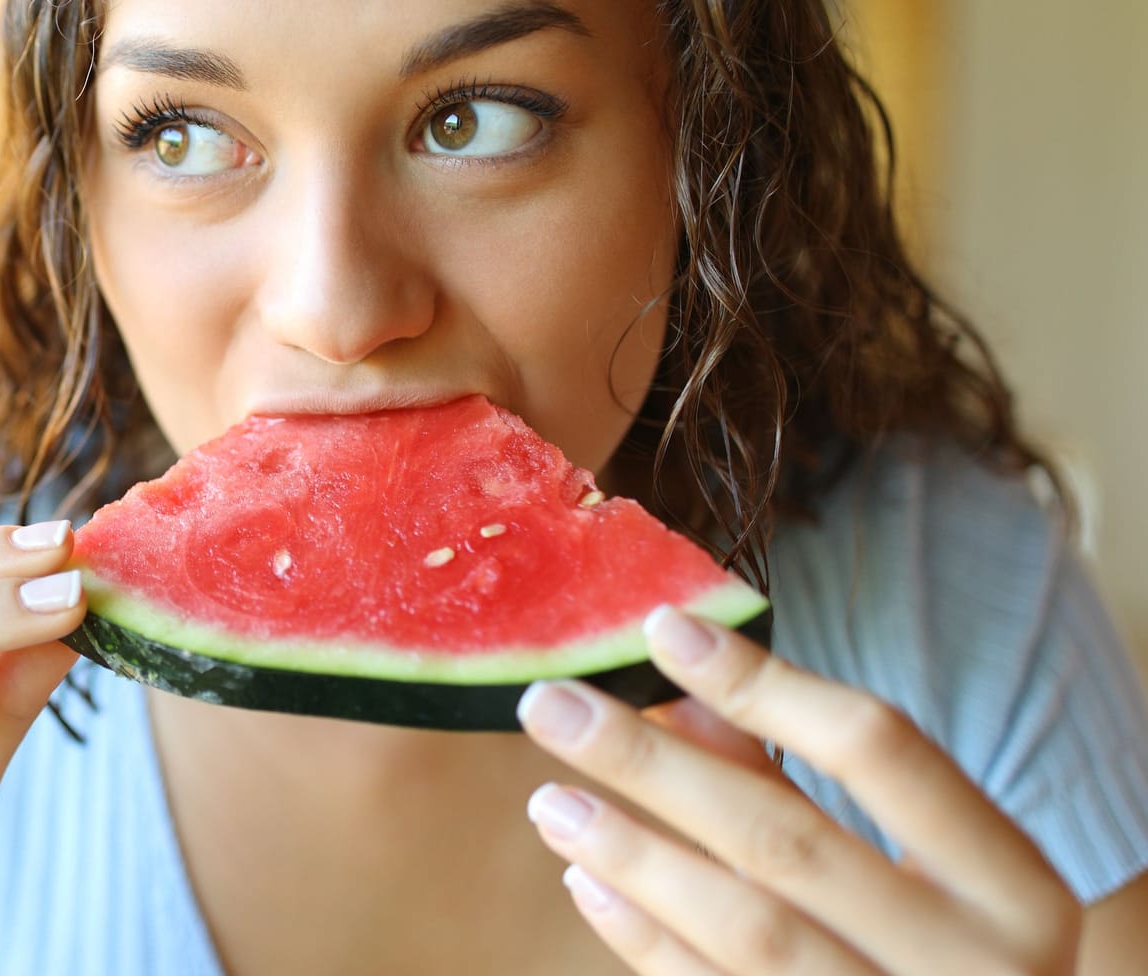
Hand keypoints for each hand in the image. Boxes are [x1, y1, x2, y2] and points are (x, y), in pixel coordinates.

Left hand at [516, 606, 1080, 974]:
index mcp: (1015, 891)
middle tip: (552, 706)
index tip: (662, 626)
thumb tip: (682, 696)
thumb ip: (802, 784)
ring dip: (634, 855)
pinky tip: (587, 880)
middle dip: (654, 765)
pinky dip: (644, 938)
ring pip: (747, 930)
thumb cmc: (951, 956)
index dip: (766, 683)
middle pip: (787, 840)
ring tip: (553, 799)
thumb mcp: (925, 870)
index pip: (879, 751)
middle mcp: (971, 968)